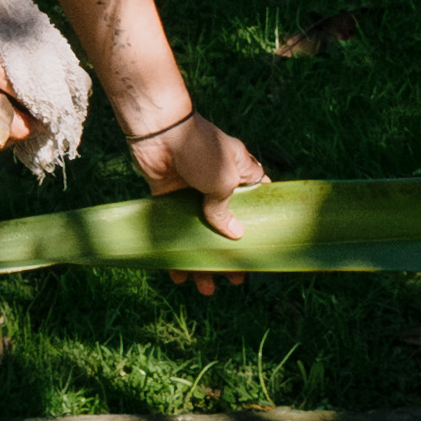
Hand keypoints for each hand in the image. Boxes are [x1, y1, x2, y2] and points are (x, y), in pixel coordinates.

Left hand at [132, 110, 266, 289]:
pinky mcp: (169, 197)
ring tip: (206, 288)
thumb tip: (235, 234)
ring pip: (201, 232)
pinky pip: (175, 229)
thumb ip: (227, 208)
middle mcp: (218, 184)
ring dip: (202, 260)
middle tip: (234, 279)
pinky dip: (176, 251)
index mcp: (241, 172)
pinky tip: (177, 274)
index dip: (259, 225)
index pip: (257, 201)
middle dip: (230, 255)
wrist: (159, 132)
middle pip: (228, 225)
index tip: (261, 249)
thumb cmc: (201, 148)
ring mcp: (193, 192)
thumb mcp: (224, 179)